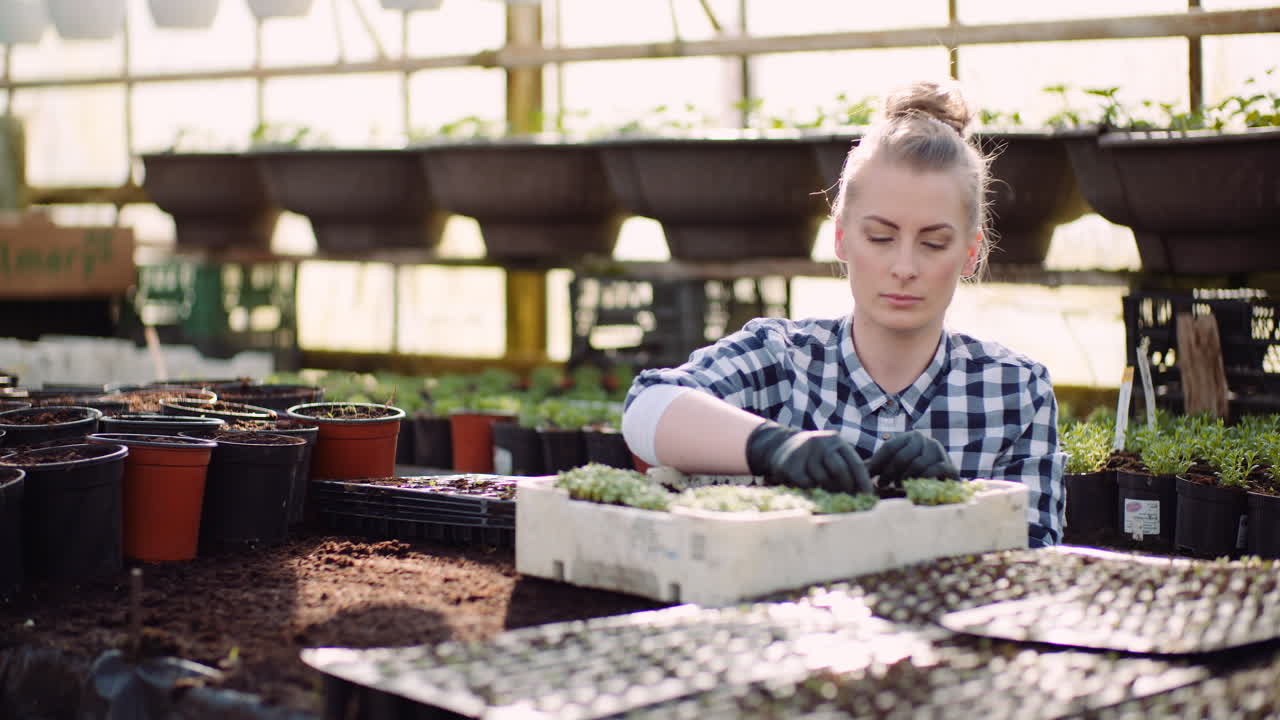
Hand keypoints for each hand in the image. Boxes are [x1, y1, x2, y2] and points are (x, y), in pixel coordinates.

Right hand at [745, 421, 872, 494]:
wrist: (779, 446)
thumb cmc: (814, 456)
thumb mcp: (832, 454)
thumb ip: (849, 467)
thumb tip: (871, 490)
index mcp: (836, 441)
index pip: (856, 464)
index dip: (863, 483)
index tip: (869, 498)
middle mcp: (822, 442)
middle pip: (840, 470)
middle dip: (846, 488)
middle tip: (849, 500)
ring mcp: (804, 451)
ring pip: (823, 478)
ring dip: (827, 490)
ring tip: (826, 493)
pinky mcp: (789, 463)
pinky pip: (806, 483)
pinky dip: (810, 489)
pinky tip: (809, 487)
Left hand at [867, 430, 959, 489]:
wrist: (945, 483)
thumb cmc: (914, 473)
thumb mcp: (895, 466)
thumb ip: (878, 466)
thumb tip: (856, 469)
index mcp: (911, 437)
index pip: (890, 448)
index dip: (876, 463)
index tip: (868, 476)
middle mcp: (927, 440)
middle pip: (901, 457)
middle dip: (888, 473)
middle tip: (881, 484)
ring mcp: (940, 452)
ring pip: (916, 465)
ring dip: (904, 479)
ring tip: (897, 486)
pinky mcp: (951, 467)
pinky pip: (933, 471)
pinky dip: (921, 481)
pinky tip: (914, 487)